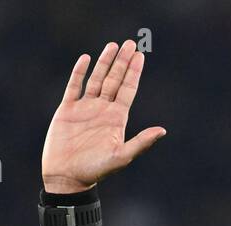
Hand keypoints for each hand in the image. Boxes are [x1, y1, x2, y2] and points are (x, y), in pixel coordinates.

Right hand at [41, 39, 165, 192]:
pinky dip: (79, 72)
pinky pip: (74, 86)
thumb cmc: (96, 170)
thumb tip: (163, 130)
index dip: (134, 72)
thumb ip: (141, 142)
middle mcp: (103, 110)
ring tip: (112, 45)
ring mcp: (85, 108)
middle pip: (115, 80)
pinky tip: (86, 59)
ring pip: (96, 79)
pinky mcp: (67, 110)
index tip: (140, 55)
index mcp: (117, 119)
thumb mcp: (121, 157)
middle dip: (122, 62)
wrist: (67, 177)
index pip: (128, 89)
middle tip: (130, 43)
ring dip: (104, 62)